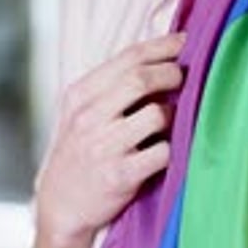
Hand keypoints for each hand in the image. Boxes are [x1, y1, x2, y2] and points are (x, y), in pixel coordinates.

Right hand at [36, 32, 185, 247]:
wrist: (61, 206)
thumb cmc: (81, 152)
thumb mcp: (81, 113)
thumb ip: (112, 87)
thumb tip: (162, 58)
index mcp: (81, 95)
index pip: (128, 57)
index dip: (163, 46)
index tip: (185, 42)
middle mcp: (90, 117)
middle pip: (141, 79)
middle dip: (172, 75)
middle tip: (184, 79)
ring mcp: (104, 146)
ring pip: (156, 114)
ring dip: (173, 115)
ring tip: (170, 122)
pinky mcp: (120, 176)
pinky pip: (162, 152)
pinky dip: (172, 149)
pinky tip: (168, 150)